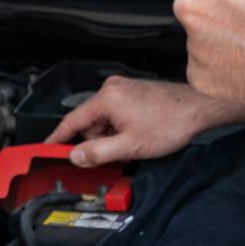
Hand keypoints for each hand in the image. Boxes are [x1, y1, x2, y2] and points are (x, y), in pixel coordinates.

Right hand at [43, 76, 244, 166]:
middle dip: (99, 142)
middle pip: (89, 123)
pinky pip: (115, 115)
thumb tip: (76, 156)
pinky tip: (137, 134)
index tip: (46, 148)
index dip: (58, 137)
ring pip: (103, 121)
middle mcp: (111, 89)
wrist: (198, 108)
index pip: (72, 121)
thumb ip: (98, 153)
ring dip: (112, 137)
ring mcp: (123, 89)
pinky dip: (121, 128)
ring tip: (134, 143)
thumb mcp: (130, 146)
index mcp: (106, 98)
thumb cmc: (170, 123)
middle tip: (118, 153)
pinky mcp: (132, 92)